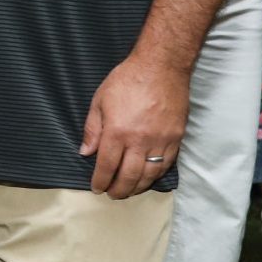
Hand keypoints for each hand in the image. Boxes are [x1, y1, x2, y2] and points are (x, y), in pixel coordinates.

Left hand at [79, 54, 188, 198]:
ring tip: (128, 191)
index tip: (97, 188)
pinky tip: (147, 178)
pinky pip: (166, 164)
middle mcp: (140, 140)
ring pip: (149, 175)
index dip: (101, 181)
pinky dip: (155, 175)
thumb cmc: (127, 80)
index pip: (107, 166)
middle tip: (112, 194)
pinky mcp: (176, 138)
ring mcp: (160, 141)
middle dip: (119, 190)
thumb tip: (86, 153)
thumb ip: (92, 129)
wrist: (162, 67)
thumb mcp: (100, 100)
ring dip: (137, 187)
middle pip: (129, 176)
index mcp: (117, 131)